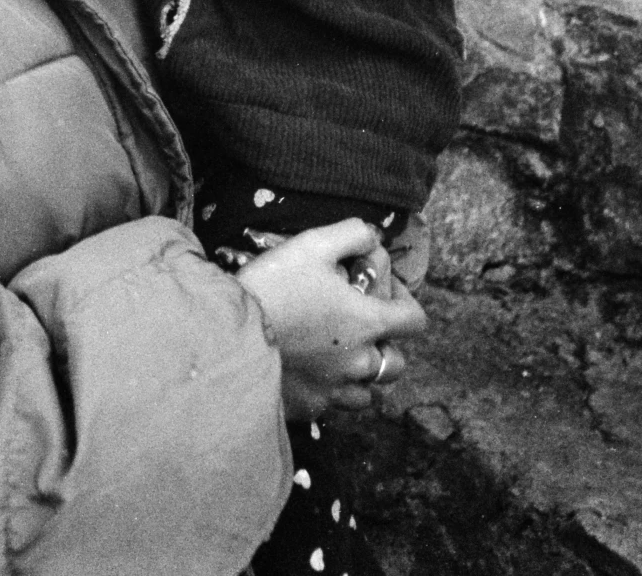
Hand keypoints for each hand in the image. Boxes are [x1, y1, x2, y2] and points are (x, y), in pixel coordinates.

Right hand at [235, 219, 427, 420]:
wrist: (227, 335)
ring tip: (338, 358)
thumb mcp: (312, 244)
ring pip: (367, 393)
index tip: (387, 294)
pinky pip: (331, 406)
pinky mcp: (308, 408)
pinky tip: (308, 374)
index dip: (407, 304)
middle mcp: (359, 362)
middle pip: (396, 364)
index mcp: (367, 323)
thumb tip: (374, 236)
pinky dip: (327, 392)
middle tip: (360, 331)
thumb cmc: (273, 286)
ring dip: (360, 376)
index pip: (415, 321)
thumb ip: (353, 234)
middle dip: (386, 347)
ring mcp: (334, 390)